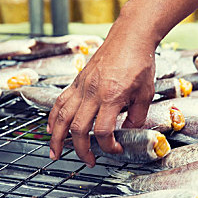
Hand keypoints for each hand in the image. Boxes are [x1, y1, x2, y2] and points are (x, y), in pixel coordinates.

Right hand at [47, 31, 155, 166]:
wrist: (130, 37)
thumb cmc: (139, 62)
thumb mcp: (145, 93)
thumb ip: (136, 116)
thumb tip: (128, 132)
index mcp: (112, 96)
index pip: (103, 130)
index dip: (108, 146)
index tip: (115, 149)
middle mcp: (92, 92)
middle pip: (78, 128)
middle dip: (81, 149)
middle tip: (88, 160)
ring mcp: (81, 86)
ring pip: (62, 116)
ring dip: (57, 138)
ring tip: (55, 152)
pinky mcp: (77, 81)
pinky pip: (60, 102)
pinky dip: (53, 117)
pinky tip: (51, 128)